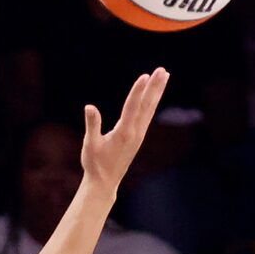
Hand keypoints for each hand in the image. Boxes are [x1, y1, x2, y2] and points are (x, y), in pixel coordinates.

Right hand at [80, 68, 169, 195]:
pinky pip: (147, 115)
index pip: (132, 107)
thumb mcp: (90, 145)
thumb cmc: (94, 164)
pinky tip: (154, 95)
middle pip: (147, 105)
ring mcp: (138, 135)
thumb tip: (89, 107)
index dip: (138, 91)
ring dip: (157, 91)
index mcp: (123, 133)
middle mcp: (135, 133)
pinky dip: (152, 102)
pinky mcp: (138, 137)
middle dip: (154, 87)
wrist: (104, 183)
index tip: (145, 76)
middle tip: (163, 70)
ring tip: (165, 75)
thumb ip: (92, 125)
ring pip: (150, 109)